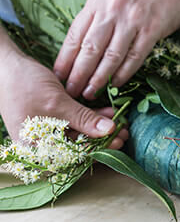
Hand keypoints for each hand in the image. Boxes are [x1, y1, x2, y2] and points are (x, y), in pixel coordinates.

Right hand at [0, 55, 127, 148]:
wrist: (5, 65)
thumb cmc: (24, 86)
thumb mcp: (58, 104)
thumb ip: (84, 120)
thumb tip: (110, 131)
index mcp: (39, 149)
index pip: (76, 156)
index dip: (101, 149)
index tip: (120, 141)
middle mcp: (44, 144)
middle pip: (80, 146)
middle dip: (104, 138)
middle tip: (126, 132)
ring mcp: (49, 131)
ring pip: (81, 133)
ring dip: (101, 126)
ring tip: (121, 120)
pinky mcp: (54, 118)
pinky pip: (76, 121)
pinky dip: (92, 117)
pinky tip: (109, 112)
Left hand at [53, 0, 179, 99]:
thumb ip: (98, 17)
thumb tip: (83, 49)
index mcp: (97, 0)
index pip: (75, 34)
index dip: (65, 58)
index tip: (58, 76)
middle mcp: (112, 9)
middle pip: (90, 48)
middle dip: (78, 73)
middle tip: (71, 91)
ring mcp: (133, 19)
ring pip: (111, 56)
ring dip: (99, 78)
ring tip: (90, 93)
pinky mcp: (152, 29)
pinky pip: (134, 57)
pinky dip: (124, 74)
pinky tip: (116, 85)